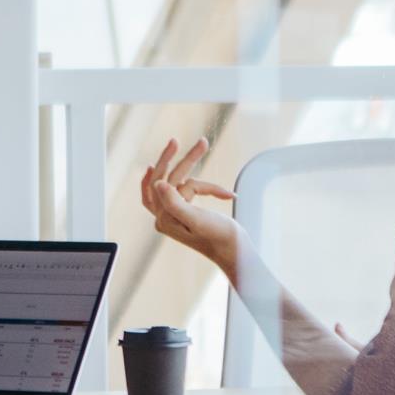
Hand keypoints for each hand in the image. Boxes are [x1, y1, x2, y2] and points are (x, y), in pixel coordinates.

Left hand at [138, 137, 240, 275]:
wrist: (236, 254)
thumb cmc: (221, 239)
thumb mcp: (198, 220)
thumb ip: (175, 203)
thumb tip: (157, 183)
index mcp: (164, 219)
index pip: (167, 182)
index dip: (176, 163)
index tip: (183, 143)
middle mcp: (163, 217)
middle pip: (168, 179)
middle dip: (185, 159)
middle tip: (199, 140)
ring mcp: (172, 216)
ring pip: (178, 182)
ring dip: (193, 167)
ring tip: (204, 145)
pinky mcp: (183, 214)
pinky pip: (183, 190)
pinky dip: (200, 186)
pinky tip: (203, 179)